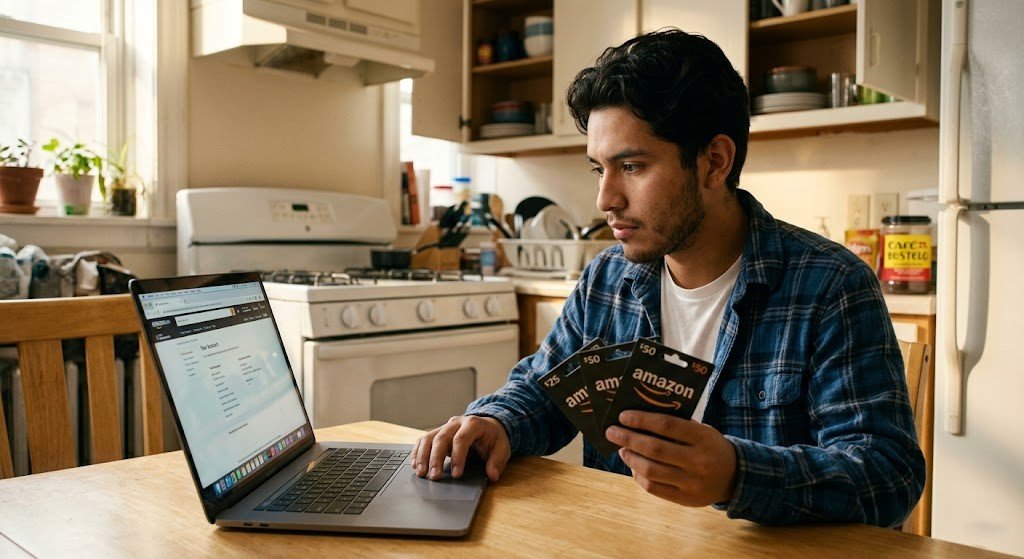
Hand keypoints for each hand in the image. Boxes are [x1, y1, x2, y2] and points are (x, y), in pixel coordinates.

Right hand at [412, 415, 510, 481]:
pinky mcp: (438, 433)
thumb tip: (492, 475)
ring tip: (421, 473)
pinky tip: (415, 465)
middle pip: (441, 438)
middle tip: (434, 477)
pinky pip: (424, 440)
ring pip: (428, 438)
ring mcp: (445, 427)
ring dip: (422, 456)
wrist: (488, 426)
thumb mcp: (502, 448)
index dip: (457, 457)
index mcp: (473, 424)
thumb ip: (497, 461)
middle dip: (435, 458)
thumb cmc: (493, 438)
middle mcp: (456, 423)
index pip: (461, 439)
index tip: (456, 474)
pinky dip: (418, 452)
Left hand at [605, 411, 736, 506]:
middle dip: (628, 438)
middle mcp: (698, 461)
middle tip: (612, 432)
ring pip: (651, 470)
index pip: (667, 425)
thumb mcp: (702, 431)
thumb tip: (639, 419)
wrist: (735, 477)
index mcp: (703, 438)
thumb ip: (677, 425)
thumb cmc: (710, 447)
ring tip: (622, 449)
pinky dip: (639, 476)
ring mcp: (691, 482)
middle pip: (655, 448)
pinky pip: (654, 488)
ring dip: (631, 458)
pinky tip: (633, 466)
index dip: (642, 419)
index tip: (623, 416)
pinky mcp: (685, 499)